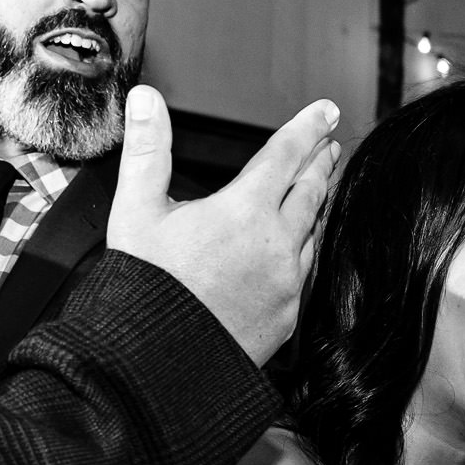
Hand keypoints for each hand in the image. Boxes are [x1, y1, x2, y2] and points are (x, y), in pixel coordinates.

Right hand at [107, 85, 339, 364]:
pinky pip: (303, 273)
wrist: (153, 364)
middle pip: (309, 191)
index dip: (307, 127)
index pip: (286, 155)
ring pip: (312, 232)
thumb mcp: (136, 210)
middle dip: (319, 162)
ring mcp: (286, 283)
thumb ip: (148, 149)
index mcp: (244, 211)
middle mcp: (275, 244)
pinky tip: (297, 249)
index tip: (325, 111)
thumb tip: (146, 99)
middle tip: (328, 143)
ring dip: (314, 205)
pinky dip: (303, 250)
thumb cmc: (142, 288)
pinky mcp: (286, 316)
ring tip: (315, 190)